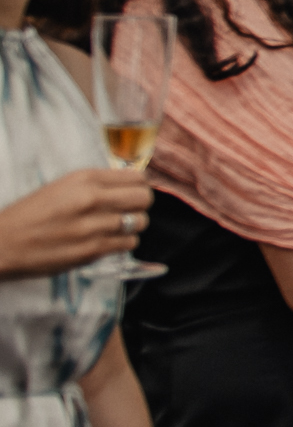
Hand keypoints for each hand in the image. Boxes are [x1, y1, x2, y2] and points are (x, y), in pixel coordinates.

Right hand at [0, 167, 151, 280]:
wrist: (2, 243)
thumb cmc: (29, 215)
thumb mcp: (62, 187)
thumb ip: (96, 185)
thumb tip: (129, 186)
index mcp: (83, 179)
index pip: (136, 176)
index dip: (139, 185)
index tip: (134, 191)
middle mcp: (91, 199)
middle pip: (144, 198)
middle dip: (140, 204)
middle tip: (129, 209)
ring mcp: (93, 226)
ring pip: (140, 222)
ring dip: (133, 225)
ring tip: (117, 226)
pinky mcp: (91, 250)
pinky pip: (129, 243)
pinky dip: (124, 242)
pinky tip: (109, 240)